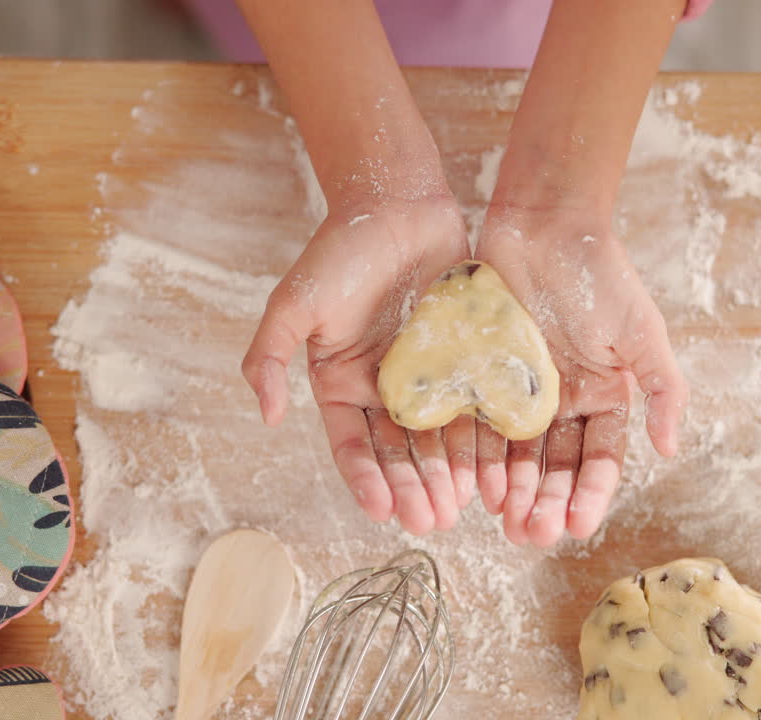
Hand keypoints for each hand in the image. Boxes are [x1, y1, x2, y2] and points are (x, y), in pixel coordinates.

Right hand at [242, 196, 476, 534]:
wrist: (395, 203)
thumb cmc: (339, 252)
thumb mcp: (293, 304)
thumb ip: (270, 358)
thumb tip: (267, 416)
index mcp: (342, 386)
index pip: (352, 446)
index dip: (367, 480)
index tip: (383, 511)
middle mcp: (385, 391)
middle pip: (400, 452)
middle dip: (414, 489)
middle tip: (432, 523)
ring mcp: (430, 377)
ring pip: (440, 438)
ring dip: (448, 476)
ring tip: (462, 508)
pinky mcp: (467, 358)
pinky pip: (476, 405)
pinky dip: (482, 439)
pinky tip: (492, 468)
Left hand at [475, 206, 687, 546]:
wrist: (544, 224)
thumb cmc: (600, 276)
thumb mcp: (643, 333)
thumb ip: (663, 390)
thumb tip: (672, 449)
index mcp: (603, 396)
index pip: (599, 459)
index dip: (588, 495)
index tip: (576, 528)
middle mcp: (561, 402)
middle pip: (553, 466)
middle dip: (545, 502)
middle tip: (533, 536)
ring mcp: (519, 391)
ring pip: (515, 455)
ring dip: (512, 491)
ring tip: (505, 522)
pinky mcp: (480, 375)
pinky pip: (478, 425)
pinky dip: (479, 457)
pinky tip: (475, 486)